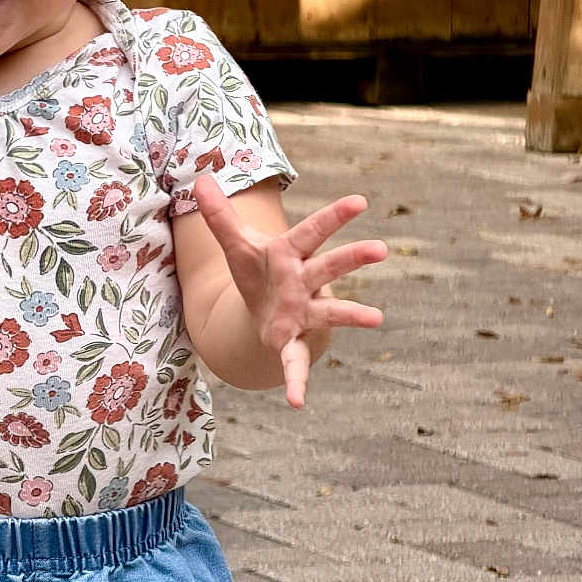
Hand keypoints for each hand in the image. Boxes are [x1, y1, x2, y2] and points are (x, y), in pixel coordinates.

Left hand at [192, 173, 386, 408]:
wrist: (262, 313)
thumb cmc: (258, 273)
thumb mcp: (235, 245)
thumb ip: (220, 216)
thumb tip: (200, 179)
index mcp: (291, 254)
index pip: (313, 231)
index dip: (335, 216)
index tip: (360, 201)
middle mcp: (304, 282)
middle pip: (329, 266)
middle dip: (353, 258)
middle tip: (380, 249)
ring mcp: (304, 313)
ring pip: (331, 311)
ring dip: (352, 314)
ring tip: (377, 318)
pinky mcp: (293, 342)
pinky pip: (297, 363)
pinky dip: (297, 381)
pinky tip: (297, 402)